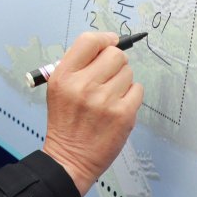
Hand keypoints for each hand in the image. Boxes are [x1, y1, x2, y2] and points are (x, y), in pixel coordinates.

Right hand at [42, 31, 142, 196]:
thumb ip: (78, 64)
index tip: (109, 42)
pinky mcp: (123, 115)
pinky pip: (137, 89)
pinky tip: (117, 106)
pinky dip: (130, 96)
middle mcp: (83, 86)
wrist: (70, 157)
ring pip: (128, 72)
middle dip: (115, 62)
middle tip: (108, 75)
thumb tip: (108, 42)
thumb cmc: (66, 121)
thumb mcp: (58, 88)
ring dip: (122, 81)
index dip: (103, 38)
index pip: (89, 41)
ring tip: (109, 96)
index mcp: (64, 76)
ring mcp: (105, 101)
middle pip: (114, 54)